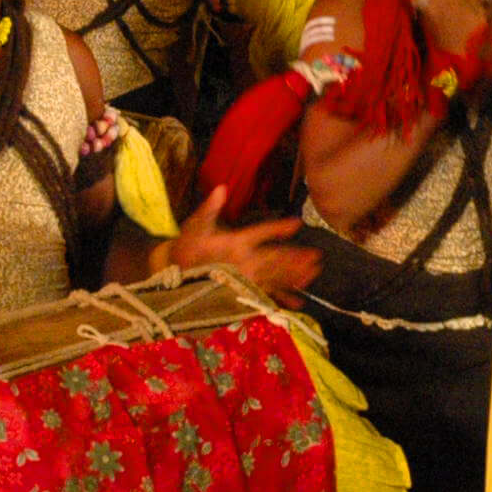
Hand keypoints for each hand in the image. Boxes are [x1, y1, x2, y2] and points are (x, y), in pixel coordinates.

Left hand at [166, 184, 320, 294]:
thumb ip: (210, 209)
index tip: (296, 223)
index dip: (278, 229)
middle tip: (316, 256)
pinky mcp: (243, 289)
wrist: (175, 268)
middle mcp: (247, 258)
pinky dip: (282, 299)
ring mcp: (247, 274)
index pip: (262, 232)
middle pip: (276, 258)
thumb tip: (219, 188)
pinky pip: (265, 294)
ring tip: (313, 274)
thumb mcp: (197, 226)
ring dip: (294, 275)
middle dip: (296, 257)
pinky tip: (297, 302)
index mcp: (238, 241)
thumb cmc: (188, 244)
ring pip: (275, 275)